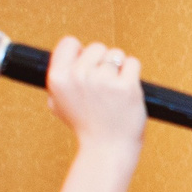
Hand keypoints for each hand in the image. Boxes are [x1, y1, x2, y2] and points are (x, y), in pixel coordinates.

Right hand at [44, 37, 147, 152]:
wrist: (107, 148)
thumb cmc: (86, 126)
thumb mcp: (58, 104)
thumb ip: (59, 79)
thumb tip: (65, 57)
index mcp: (58, 78)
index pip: (69, 42)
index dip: (80, 52)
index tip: (87, 65)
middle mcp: (79, 76)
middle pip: (96, 47)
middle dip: (102, 62)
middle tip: (103, 85)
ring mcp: (103, 80)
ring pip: (116, 54)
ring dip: (119, 68)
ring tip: (114, 91)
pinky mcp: (126, 86)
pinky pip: (133, 63)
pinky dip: (133, 74)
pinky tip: (126, 91)